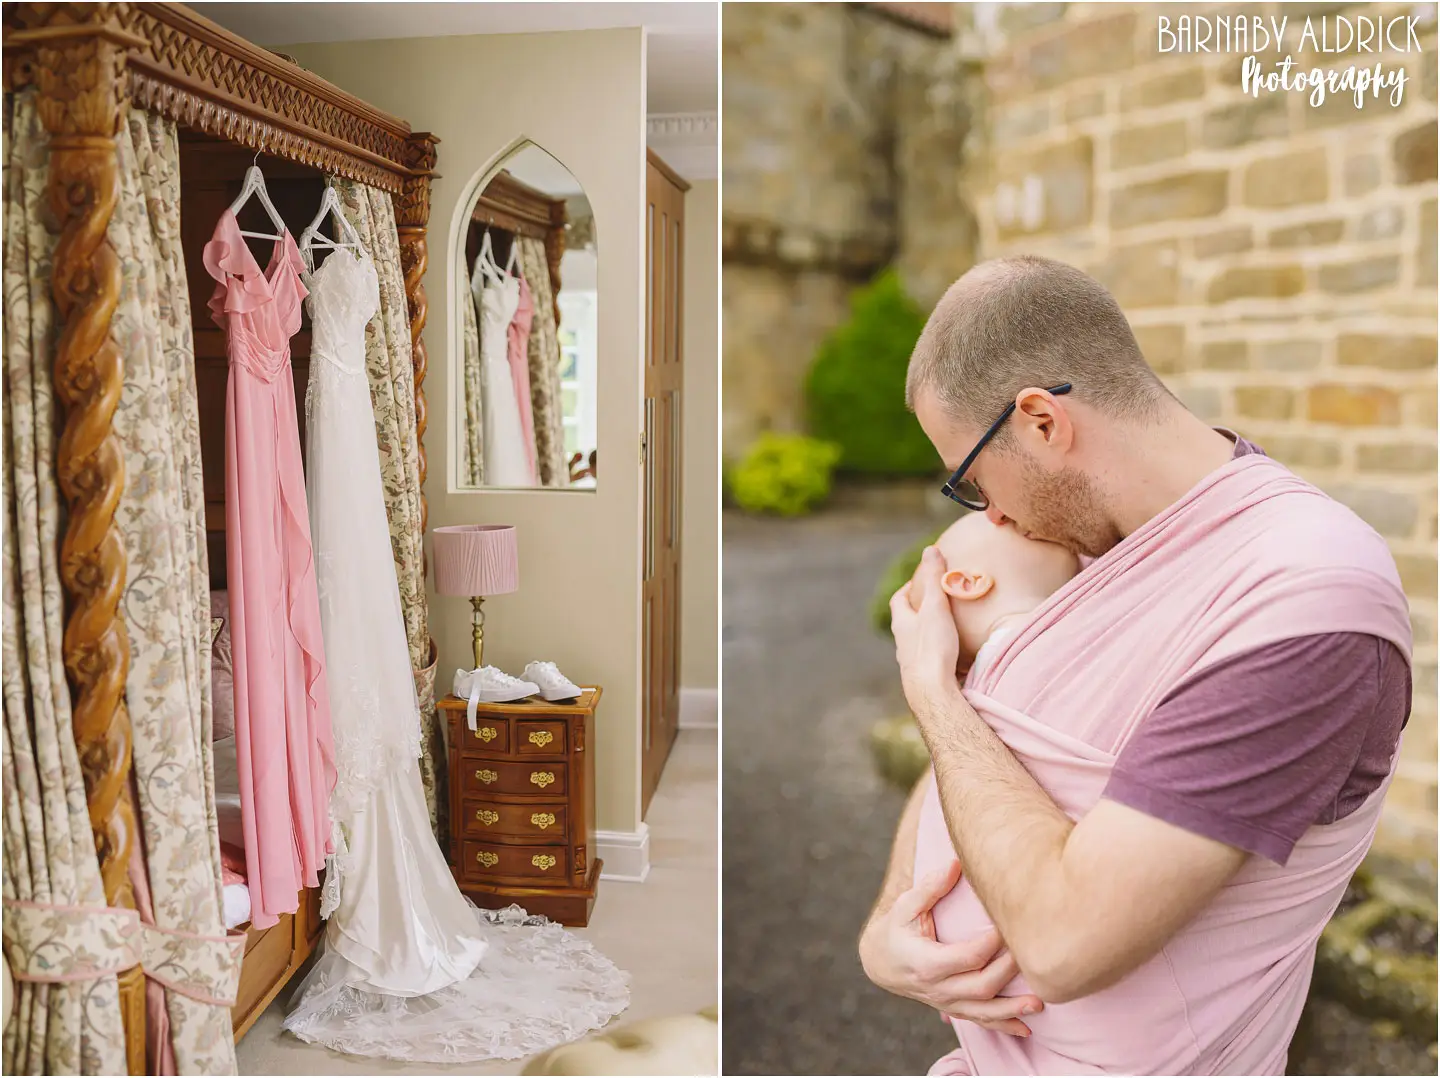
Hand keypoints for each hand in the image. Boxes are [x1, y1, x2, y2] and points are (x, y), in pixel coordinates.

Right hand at [860, 860, 1042, 1036]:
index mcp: (927, 963)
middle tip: (1031, 954)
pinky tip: (1026, 1028)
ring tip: (1039, 1003)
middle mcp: (938, 988)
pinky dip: (1004, 1025)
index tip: (1009, 924)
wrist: (881, 962)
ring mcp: (946, 1002)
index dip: (993, 943)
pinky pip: (980, 1022)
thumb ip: (930, 888)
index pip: (968, 956)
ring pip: (984, 1012)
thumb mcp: (905, 907)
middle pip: (981, 986)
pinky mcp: (953, 1008)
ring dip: (1013, 1009)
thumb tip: (955, 864)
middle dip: (1010, 972)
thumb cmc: (896, 930)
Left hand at [890, 546, 963, 722]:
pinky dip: (938, 654)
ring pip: (916, 643)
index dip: (907, 589)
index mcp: (902, 624)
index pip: (898, 601)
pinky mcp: (923, 678)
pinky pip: (930, 661)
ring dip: (928, 634)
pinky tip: (952, 657)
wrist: (932, 691)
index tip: (918, 581)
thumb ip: (934, 580)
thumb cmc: (932, 647)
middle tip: (935, 604)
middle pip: (906, 623)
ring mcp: (911, 663)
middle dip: (918, 612)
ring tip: (947, 629)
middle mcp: (902, 644)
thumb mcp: (935, 607)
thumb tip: (930, 550)